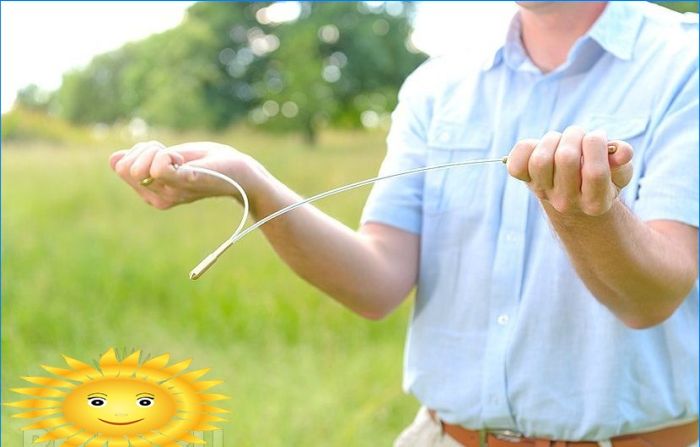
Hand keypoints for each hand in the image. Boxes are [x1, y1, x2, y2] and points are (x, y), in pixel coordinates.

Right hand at [109, 141, 258, 208]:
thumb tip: (114, 159)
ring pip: (139, 166)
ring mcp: (171, 194)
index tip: (164, 152)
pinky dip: (167, 156)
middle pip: (124, 166)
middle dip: (144, 149)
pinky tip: (184, 160)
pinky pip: (160, 169)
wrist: (241, 172)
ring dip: (159, 150)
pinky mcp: (187, 183)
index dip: (138, 150)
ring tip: (183, 158)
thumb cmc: (209, 162)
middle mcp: (157, 198)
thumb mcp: (170, 156)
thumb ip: (144, 159)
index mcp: (151, 191)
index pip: (120, 165)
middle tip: (173, 154)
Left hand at [506, 126, 633, 215]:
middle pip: (566, 159)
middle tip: (579, 136)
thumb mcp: (619, 172)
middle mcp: (566, 202)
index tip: (598, 136)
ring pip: (540, 159)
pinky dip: (527, 147)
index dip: (597, 144)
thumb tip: (622, 152)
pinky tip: (541, 147)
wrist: (573, 198)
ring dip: (553, 139)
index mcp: (596, 202)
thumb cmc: (600, 177)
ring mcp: (543, 193)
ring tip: (562, 140)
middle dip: (575, 135)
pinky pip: (516, 163)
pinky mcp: (525, 182)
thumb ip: (623, 161)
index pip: (595, 171)